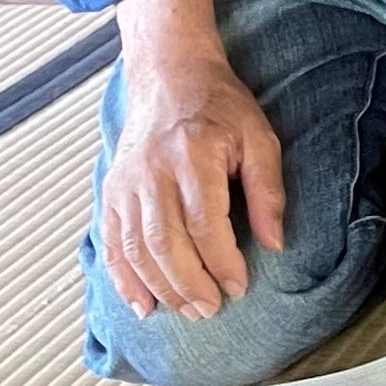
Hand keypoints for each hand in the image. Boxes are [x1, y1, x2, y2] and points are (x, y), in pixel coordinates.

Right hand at [101, 28, 286, 319]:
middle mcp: (152, 171)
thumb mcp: (259, 137)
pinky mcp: (111, 192)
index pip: (205, 222)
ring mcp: (126, 183)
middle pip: (166, 243)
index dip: (222, 261)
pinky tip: (143, 305)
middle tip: (211, 309)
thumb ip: (267, 191)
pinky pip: (112, 244)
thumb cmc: (220, 107)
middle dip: (190, 284)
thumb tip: (274, 243)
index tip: (239, 286)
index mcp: (193, 154)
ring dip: (161, 288)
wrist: (169, 75)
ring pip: (137, 249)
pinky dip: (124, 280)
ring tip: (187, 310)